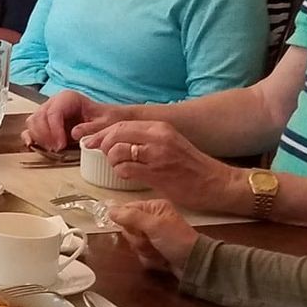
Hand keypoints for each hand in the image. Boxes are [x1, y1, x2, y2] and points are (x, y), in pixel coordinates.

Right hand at [22, 91, 126, 151]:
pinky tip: (33, 145)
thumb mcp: (105, 123)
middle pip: (40, 116)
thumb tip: (74, 133)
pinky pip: (31, 128)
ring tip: (53, 148)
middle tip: (57, 148)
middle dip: (46, 135)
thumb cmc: (105, 119)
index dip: (54, 130)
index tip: (61, 145)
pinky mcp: (45, 122)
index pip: (53, 112)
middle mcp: (55, 102)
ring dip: (39, 137)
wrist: (106, 120)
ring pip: (33, 122)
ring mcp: (47, 111)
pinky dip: (30, 137)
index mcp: (68, 98)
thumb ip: (91, 128)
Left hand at [79, 121, 244, 212]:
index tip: (90, 139)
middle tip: (93, 150)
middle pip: (116, 134)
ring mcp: (156, 156)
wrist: (216, 182)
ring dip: (112, 160)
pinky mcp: (156, 174)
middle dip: (100, 143)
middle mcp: (157, 138)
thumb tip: (118, 140)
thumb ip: (147, 138)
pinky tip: (127, 175)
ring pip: (117, 151)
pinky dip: (120, 172)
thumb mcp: (170, 142)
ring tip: (118, 165)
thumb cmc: (192, 166)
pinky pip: (125, 169)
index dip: (102, 132)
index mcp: (160, 128)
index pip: (122, 124)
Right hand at [109, 200, 200, 275]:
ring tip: (158, 251)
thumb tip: (109, 210)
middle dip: (138, 239)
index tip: (136, 229)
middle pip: (127, 228)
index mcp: (153, 208)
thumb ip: (131, 217)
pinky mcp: (154, 250)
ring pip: (133, 242)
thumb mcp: (154, 225)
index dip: (126, 221)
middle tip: (151, 241)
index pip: (126, 209)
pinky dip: (149, 258)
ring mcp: (153, 236)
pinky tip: (160, 259)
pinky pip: (140, 253)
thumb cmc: (176, 240)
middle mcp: (152, 219)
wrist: (194, 264)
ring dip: (144, 250)